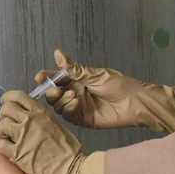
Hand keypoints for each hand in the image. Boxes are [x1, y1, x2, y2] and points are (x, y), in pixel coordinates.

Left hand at [0, 91, 111, 173]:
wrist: (71, 170)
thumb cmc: (68, 150)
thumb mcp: (56, 124)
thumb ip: (39, 117)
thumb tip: (25, 114)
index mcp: (40, 112)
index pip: (16, 96)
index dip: (8, 99)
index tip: (7, 104)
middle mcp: (29, 120)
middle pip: (5, 109)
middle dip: (5, 116)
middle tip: (10, 125)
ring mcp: (22, 136)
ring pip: (1, 126)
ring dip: (3, 133)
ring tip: (11, 139)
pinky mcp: (17, 154)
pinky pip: (0, 144)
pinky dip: (3, 147)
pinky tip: (11, 151)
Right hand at [39, 50, 174, 132]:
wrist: (134, 102)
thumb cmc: (118, 85)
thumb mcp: (95, 75)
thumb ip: (74, 69)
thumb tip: (57, 53)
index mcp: (78, 80)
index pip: (57, 78)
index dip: (46, 77)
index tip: (40, 77)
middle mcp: (75, 93)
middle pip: (54, 94)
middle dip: (51, 91)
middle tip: (55, 89)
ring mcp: (78, 107)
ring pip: (58, 106)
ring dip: (60, 100)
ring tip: (72, 95)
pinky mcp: (83, 120)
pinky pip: (68, 116)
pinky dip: (68, 109)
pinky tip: (75, 103)